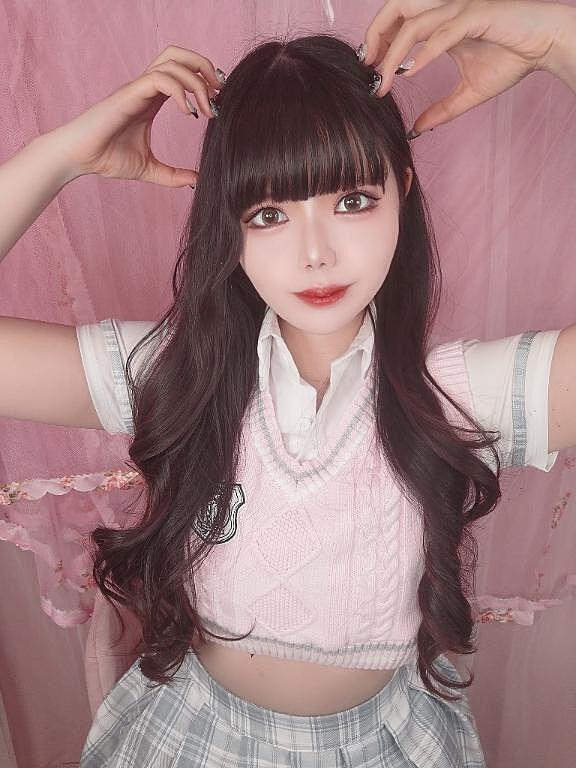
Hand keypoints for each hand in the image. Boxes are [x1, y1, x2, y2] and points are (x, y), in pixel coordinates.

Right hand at [48, 45, 222, 186]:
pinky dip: (180, 91)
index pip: (182, 72)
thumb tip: (196, 181)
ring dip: (196, 81)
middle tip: (219, 93)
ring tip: (207, 109)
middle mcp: (146, 88)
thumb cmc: (107, 159)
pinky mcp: (130, 94)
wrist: (80, 159)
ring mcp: (137, 88)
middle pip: (179, 55)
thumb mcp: (150, 170)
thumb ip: (173, 175)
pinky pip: (160, 79)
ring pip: (172, 62)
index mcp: (152, 99)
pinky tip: (188, 113)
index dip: (204, 80)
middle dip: (204, 67)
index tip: (218, 104)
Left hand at [361, 0, 565, 132]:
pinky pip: (443, 33)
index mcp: (440, 22)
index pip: (399, 22)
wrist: (545, 45)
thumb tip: (417, 130)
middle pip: (397, 9)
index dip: (379, 41)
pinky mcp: (476, 15)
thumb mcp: (468, 93)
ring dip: (394, 53)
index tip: (369, 71)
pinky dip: (423, 53)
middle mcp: (445, 10)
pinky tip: (410, 73)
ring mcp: (459, 10)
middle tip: (367, 67)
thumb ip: (441, 110)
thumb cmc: (512, 58)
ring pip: (414, 24)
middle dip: (376, 35)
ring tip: (384, 79)